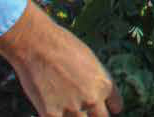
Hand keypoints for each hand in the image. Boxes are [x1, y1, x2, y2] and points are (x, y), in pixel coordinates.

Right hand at [0, 0, 121, 116]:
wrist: (37, 44)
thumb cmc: (63, 46)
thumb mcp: (90, 61)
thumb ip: (94, 80)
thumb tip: (94, 92)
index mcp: (104, 84)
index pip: (116, 106)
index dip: (110, 108)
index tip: (106, 108)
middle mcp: (92, 98)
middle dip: (94, 115)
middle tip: (86, 110)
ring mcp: (72, 108)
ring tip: (69, 109)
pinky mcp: (50, 115)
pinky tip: (54, 114)